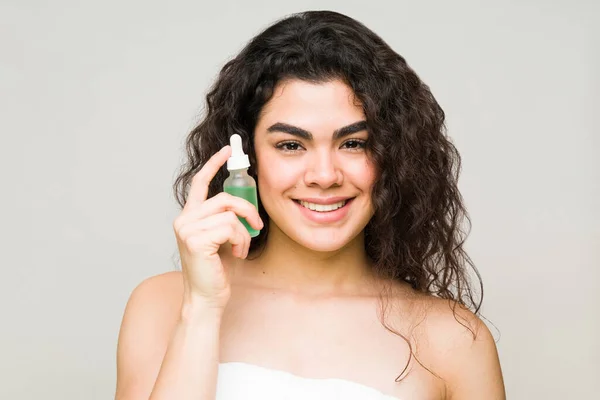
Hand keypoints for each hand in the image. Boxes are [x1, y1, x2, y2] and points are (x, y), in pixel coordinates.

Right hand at [172, 145, 262, 310]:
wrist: (207, 298)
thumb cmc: (216, 271)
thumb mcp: (222, 238)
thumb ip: (226, 217)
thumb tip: (244, 201)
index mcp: (189, 217)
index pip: (200, 182)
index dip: (214, 164)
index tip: (228, 150)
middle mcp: (184, 220)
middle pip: (225, 198)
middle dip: (247, 210)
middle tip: (257, 224)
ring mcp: (187, 229)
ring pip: (230, 214)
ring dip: (244, 232)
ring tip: (242, 247)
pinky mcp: (196, 239)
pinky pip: (231, 227)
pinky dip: (241, 240)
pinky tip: (237, 253)